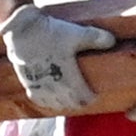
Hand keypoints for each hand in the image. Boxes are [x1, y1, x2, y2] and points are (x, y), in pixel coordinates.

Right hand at [0, 6, 114, 115]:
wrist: (22, 31)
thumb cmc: (52, 33)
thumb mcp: (79, 34)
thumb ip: (98, 38)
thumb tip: (113, 41)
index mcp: (68, 78)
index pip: (82, 99)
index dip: (90, 99)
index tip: (96, 94)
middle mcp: (53, 87)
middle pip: (69, 104)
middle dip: (79, 102)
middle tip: (85, 97)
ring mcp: (38, 86)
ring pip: (53, 104)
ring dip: (63, 103)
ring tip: (70, 98)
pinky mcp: (26, 82)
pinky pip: (38, 99)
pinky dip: (47, 101)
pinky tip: (50, 98)